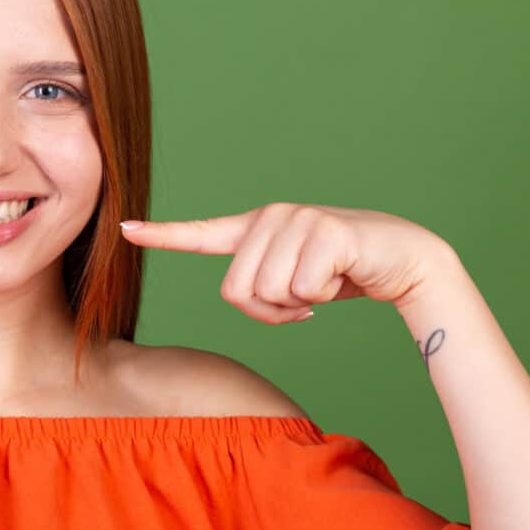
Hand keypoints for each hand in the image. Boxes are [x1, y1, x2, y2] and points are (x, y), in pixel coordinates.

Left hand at [118, 202, 455, 323]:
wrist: (404, 261)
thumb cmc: (343, 274)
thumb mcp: (291, 284)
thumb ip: (261, 288)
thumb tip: (242, 296)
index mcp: (256, 229)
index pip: (200, 233)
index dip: (162, 236)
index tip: (125, 230)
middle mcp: (270, 217)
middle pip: (237, 292)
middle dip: (270, 312)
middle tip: (303, 300)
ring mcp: (297, 219)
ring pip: (267, 294)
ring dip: (298, 305)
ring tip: (324, 283)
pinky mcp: (324, 231)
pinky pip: (301, 290)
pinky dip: (323, 297)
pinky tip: (343, 275)